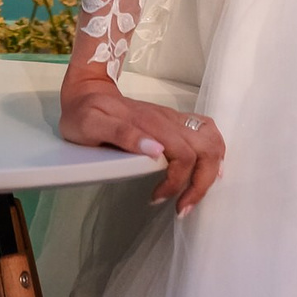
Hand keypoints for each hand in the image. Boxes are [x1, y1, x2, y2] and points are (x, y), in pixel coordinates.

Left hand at [59, 71, 223, 213]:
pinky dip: (212, 156)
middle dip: (201, 183)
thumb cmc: (85, 112)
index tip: (157, 198)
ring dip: (211, 169)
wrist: (87, 91)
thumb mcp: (91, 124)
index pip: (183, 155)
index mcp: (150, 122)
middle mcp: (167, 119)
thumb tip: (156, 150)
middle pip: (207, 149)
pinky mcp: (174, 121)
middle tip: (183, 206)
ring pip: (212, 139)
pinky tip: (201, 172)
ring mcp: (173, 118)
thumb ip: (122, 135)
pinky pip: (206, 133)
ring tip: (193, 192)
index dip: (176, 182)